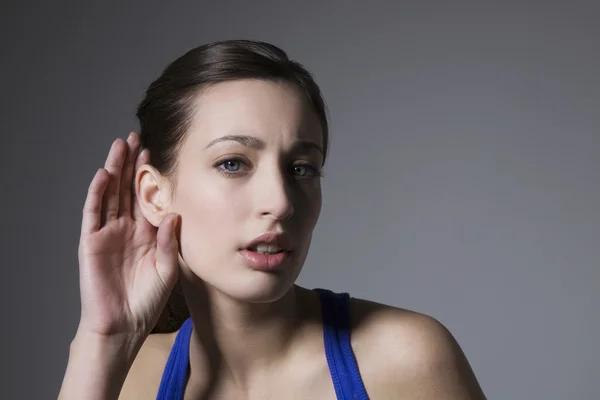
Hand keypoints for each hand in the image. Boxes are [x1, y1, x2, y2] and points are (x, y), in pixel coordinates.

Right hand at [76, 132, 179, 339]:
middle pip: (127, 188)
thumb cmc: (147, 299)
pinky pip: (93, 213)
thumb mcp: (168, 268)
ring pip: (110, 194)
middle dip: (130, 163)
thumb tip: (176, 213)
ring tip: (119, 146)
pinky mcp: (91, 242)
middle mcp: (126, 228)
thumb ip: (170, 241)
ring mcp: (107, 233)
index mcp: (145, 233)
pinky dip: (97, 193)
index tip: (155, 153)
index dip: (148, 176)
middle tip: (135, 137)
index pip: (146, 197)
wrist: (124, 324)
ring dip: (114, 170)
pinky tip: (104, 175)